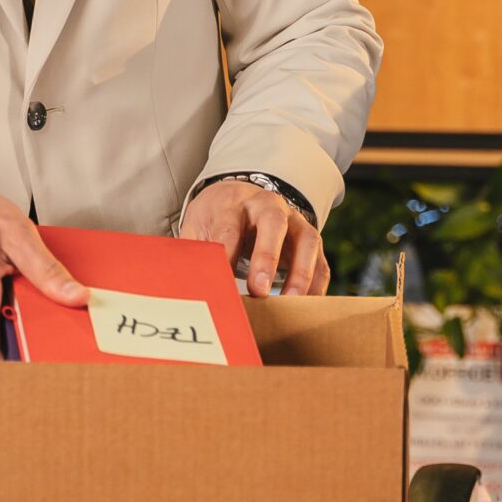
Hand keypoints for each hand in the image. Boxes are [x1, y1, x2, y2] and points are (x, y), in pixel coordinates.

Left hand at [180, 179, 329, 297]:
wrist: (238, 196)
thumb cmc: (216, 220)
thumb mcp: (197, 227)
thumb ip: (193, 252)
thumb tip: (181, 284)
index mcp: (233, 203)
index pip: (229, 228)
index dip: (226, 256)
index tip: (221, 283)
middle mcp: (267, 206)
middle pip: (273, 223)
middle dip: (267, 256)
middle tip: (259, 290)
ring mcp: (293, 220)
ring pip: (306, 239)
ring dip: (300, 272)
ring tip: (290, 302)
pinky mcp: (309, 238)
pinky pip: (321, 259)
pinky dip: (317, 283)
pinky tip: (307, 305)